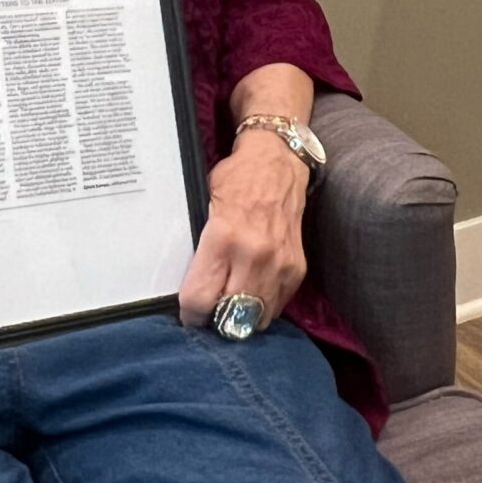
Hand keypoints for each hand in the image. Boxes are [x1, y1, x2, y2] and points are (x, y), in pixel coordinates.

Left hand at [178, 130, 307, 331]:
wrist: (278, 162)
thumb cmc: (235, 179)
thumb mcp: (204, 202)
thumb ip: (198, 244)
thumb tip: (184, 281)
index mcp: (223, 238)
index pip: (201, 299)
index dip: (190, 313)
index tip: (189, 311)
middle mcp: (254, 256)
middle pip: (229, 319)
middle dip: (214, 320)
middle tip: (208, 312)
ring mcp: (279, 265)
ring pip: (255, 320)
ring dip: (241, 319)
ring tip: (230, 305)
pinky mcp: (297, 269)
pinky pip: (276, 307)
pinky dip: (262, 307)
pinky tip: (251, 292)